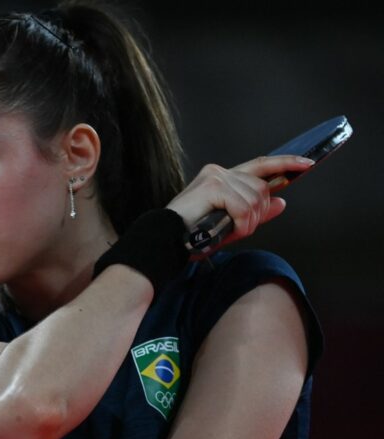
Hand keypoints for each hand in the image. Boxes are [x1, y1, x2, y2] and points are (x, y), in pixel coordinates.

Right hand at [166, 155, 314, 245]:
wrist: (166, 240)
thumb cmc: (192, 234)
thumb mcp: (231, 224)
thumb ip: (256, 213)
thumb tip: (282, 203)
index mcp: (223, 177)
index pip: (261, 165)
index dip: (285, 163)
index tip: (307, 165)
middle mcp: (220, 172)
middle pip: (262, 189)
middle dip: (258, 215)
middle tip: (237, 229)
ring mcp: (216, 177)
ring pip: (255, 200)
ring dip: (247, 223)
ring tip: (226, 230)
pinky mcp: (213, 186)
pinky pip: (243, 207)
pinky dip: (239, 223)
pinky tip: (225, 228)